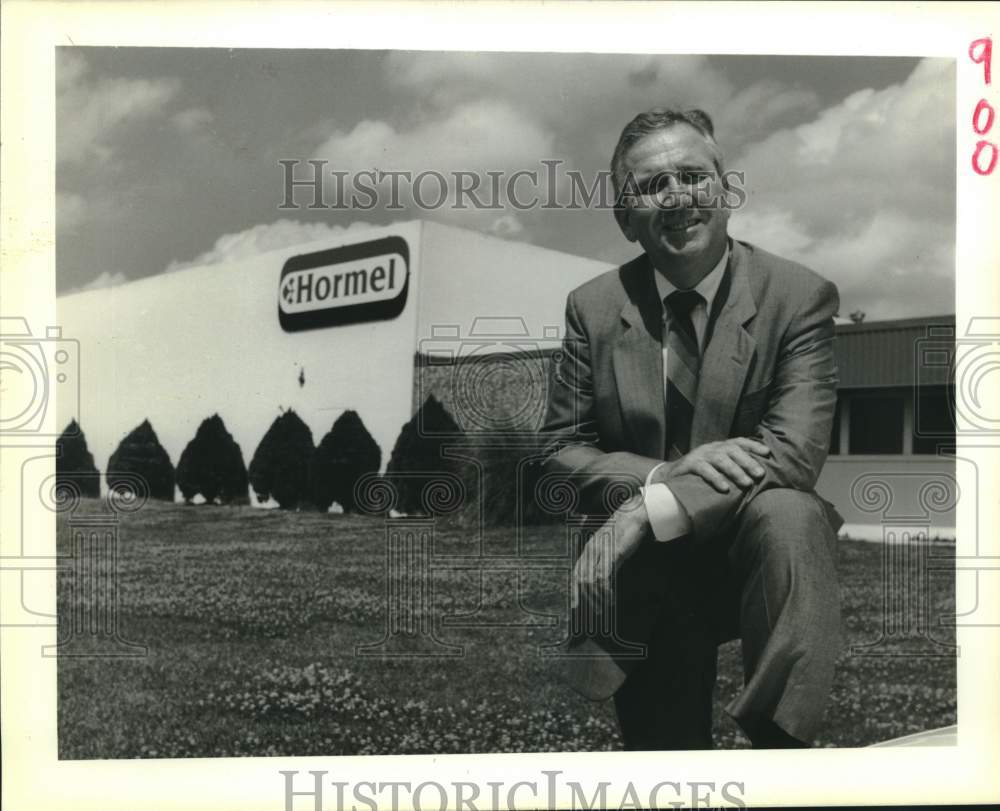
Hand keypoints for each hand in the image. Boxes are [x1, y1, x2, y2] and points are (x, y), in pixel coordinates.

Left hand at [571, 494, 648, 612]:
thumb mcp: (610, 549)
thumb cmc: (624, 532)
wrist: (634, 515)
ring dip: (597, 597)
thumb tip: (603, 581)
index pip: (575, 573)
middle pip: (581, 580)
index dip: (574, 591)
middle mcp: (591, 550)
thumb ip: (605, 562)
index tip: (575, 606)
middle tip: (596, 612)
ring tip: (605, 606)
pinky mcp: (612, 553)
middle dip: (586, 599)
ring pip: (591, 581)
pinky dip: (606, 590)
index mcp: (588, 549)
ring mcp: (600, 552)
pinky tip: (610, 598)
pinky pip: (604, 576)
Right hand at [654, 438, 770, 493]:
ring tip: (747, 483)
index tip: (766, 453)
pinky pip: (704, 470)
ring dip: (736, 471)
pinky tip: (725, 488)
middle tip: (760, 474)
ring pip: (720, 459)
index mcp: (719, 447)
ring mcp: (700, 455)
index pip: (738, 441)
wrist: (669, 476)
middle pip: (732, 450)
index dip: (753, 445)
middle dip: (748, 461)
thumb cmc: (698, 474)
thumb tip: (755, 475)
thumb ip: (731, 467)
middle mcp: (710, 448)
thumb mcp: (715, 467)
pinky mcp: (689, 465)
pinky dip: (716, 478)